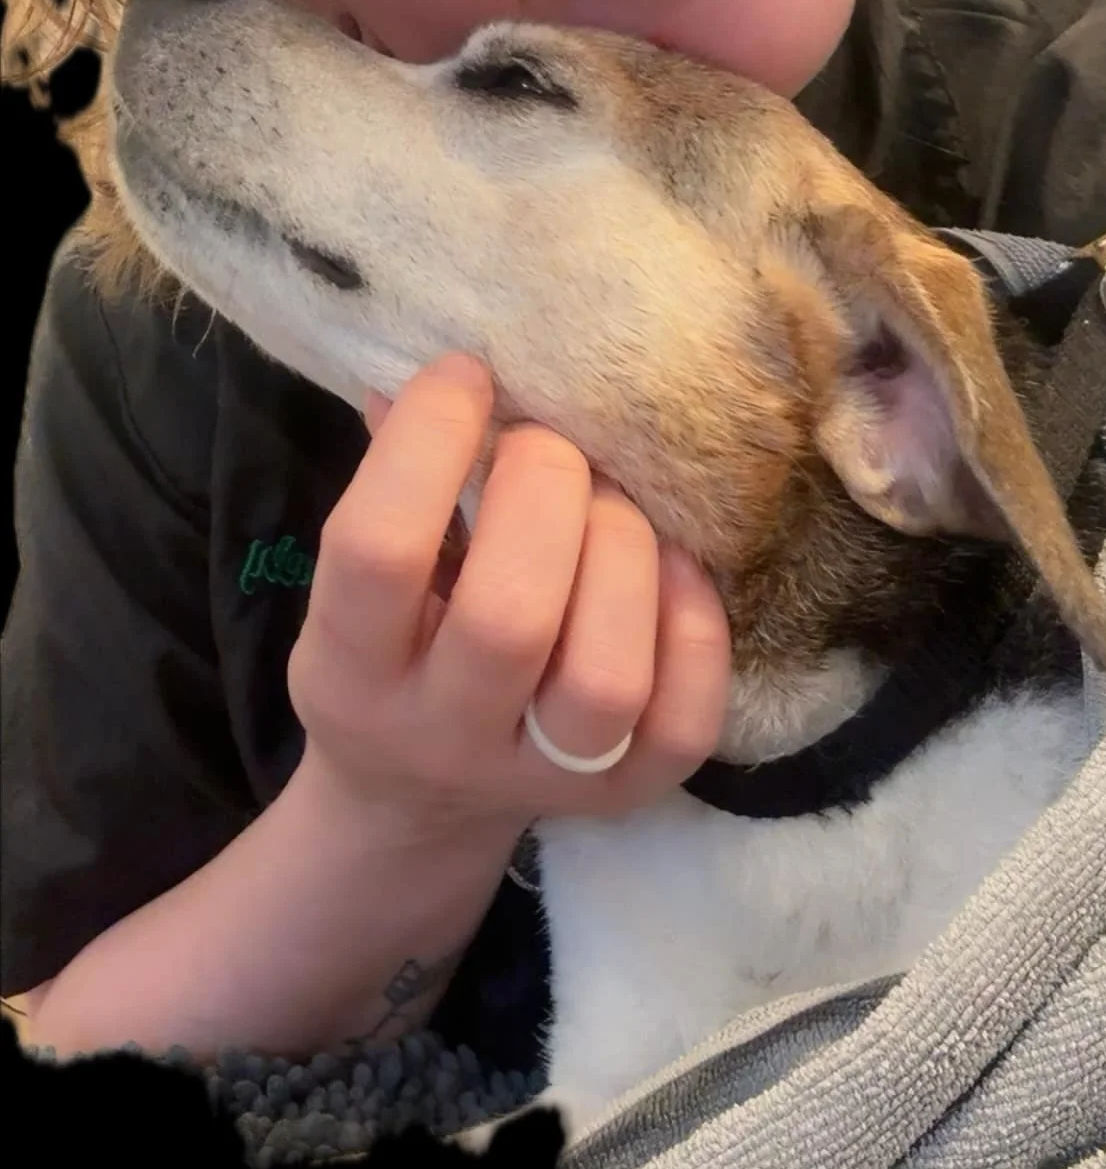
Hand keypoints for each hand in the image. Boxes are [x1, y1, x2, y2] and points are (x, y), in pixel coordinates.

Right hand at [287, 353, 730, 838]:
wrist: (414, 799)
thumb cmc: (390, 648)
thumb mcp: (354, 579)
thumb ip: (395, 478)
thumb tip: (443, 369)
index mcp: (349, 668)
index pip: (377, 551)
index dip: (428, 443)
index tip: (467, 376)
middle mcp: (440, 732)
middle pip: (508, 618)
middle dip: (545, 491)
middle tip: (549, 444)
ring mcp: (540, 775)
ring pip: (605, 676)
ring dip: (623, 554)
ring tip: (612, 505)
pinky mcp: (626, 793)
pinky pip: (684, 716)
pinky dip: (693, 621)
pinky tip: (669, 567)